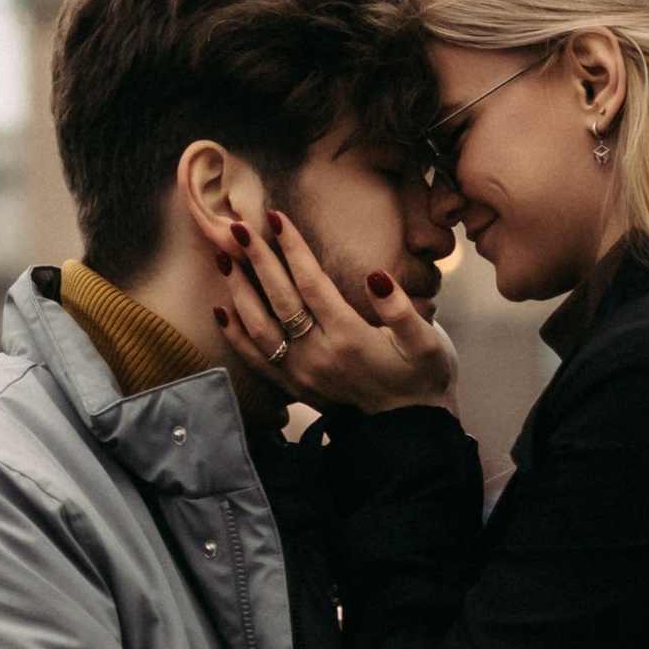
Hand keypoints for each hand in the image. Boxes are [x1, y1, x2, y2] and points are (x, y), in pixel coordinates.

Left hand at [212, 208, 458, 414]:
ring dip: (239, 291)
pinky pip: (256, 359)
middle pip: (280, 299)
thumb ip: (401, 310)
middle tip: (237, 227)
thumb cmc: (423, 378)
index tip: (276, 217)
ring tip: (224, 257)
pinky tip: (221, 309)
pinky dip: (235, 334)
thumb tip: (376, 276)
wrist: (409, 430)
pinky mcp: (294, 388)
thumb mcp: (427, 343)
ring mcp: (302, 374)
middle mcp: (319, 356)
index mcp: (350, 338)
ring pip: (259, 327)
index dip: (293, 248)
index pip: (312, 283)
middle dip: (257, 259)